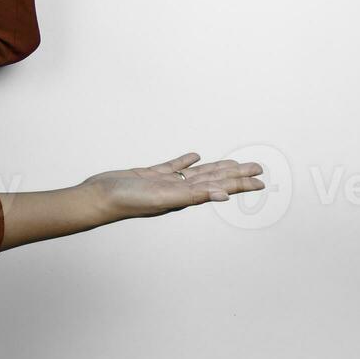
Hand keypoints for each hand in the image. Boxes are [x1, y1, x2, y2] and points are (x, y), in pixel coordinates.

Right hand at [81, 152, 265, 221]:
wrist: (98, 198)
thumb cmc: (127, 201)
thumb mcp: (164, 198)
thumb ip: (193, 196)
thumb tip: (224, 195)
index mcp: (184, 196)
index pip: (219, 186)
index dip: (241, 183)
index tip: (260, 181)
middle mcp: (178, 190)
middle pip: (213, 179)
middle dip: (236, 174)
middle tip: (257, 168)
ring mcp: (164, 183)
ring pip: (196, 173)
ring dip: (216, 168)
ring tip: (233, 164)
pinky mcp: (150, 175)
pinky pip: (173, 167)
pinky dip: (185, 161)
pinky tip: (194, 157)